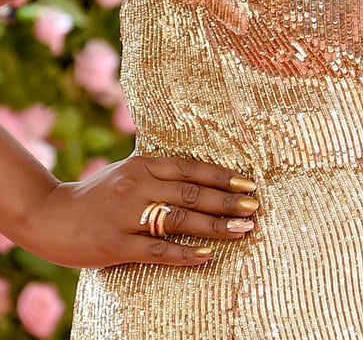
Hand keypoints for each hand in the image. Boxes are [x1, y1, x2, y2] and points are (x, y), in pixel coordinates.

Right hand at [28, 155, 258, 268]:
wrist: (50, 214)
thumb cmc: (95, 194)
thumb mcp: (126, 171)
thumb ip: (157, 171)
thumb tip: (199, 173)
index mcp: (142, 164)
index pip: (190, 168)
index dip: (222, 176)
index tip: (249, 183)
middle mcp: (137, 185)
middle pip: (191, 193)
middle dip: (227, 201)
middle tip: (254, 208)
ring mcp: (127, 215)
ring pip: (179, 220)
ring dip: (215, 226)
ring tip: (242, 230)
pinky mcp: (117, 244)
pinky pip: (157, 251)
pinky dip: (184, 253)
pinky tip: (206, 256)